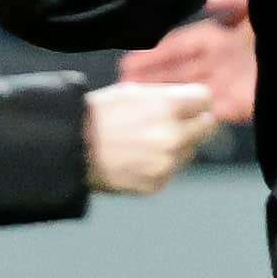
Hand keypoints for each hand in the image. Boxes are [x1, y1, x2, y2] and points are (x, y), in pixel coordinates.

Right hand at [84, 82, 219, 193]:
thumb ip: (171, 97)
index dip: (196, 101)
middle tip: (176, 122)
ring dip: (178, 145)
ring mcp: (166, 163)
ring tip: (146, 142)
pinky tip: (138, 159)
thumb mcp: (135, 92)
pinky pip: (172, 171)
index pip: (206, 100)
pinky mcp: (156, 184)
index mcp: (169, 107)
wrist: (69, 150)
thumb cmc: (100, 115)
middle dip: (194, 122)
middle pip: (207, 126)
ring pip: (190, 150)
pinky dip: (161, 165)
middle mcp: (173, 136)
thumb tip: (197, 103)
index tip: (190, 104)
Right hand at [118, 0, 256, 123]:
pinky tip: (168, 120)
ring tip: (133, 104)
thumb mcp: (258, 0)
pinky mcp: (243, 105)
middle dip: (151, 78)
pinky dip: (190, 115)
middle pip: (179, 72)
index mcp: (222, 36)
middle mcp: (221, 62)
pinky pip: (211, 112)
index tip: (128, 62)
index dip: (157, 54)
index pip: (182, 46)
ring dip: (163, 98)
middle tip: (119, 87)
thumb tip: (208, 1)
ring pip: (188, 93)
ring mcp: (230, 84)